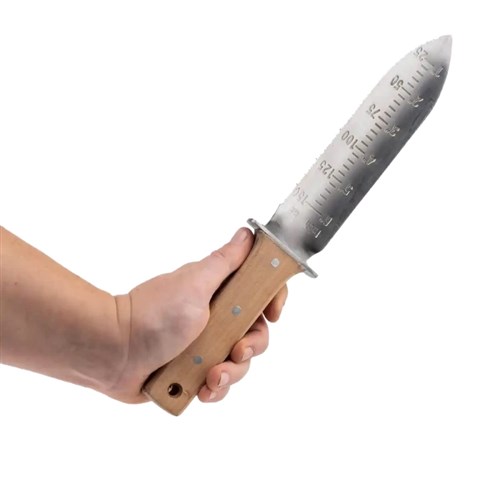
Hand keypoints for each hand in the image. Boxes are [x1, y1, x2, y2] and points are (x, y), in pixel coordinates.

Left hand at [110, 228, 286, 403]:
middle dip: (252, 346)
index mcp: (220, 294)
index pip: (261, 294)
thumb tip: (247, 234)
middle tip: (236, 351)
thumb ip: (226, 261)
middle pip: (257, 333)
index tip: (274, 313)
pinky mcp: (194, 373)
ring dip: (232, 373)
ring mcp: (206, 347)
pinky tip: (203, 390)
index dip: (273, 302)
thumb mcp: (196, 282)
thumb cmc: (154, 313)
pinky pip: (220, 385)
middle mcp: (216, 319)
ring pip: (240, 364)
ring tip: (212, 376)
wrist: (114, 352)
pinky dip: (216, 390)